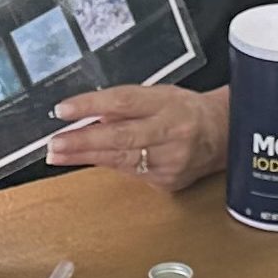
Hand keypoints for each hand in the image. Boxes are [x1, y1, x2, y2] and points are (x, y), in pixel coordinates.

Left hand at [44, 84, 226, 192]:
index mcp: (168, 104)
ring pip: (121, 160)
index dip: (92, 106)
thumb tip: (86, 115)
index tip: (63, 110)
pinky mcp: (168, 182)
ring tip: (58, 155)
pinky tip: (88, 160)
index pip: (125, 103)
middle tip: (54, 145)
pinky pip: (131, 173)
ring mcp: (171, 161)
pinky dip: (108, 165)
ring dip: (86, 157)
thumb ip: (124, 104)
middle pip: (120, 137)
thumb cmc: (185, 111)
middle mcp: (171, 133)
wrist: (223, 136)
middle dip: (82, 142)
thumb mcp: (157, 95)